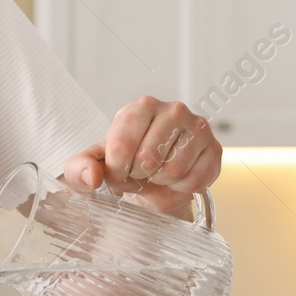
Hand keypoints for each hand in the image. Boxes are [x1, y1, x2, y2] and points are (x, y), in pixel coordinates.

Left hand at [61, 95, 220, 215]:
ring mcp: (198, 128)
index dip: (115, 170)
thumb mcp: (95, 164)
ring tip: (157, 174)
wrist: (156, 177)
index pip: (121, 145)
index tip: (117, 171)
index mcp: (141, 106)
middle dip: (138, 177)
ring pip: (172, 171)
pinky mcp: (215, 150)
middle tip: (139, 173)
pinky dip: (181, 188)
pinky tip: (177, 178)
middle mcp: (173, 110)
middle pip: (147, 159)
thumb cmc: (126, 162)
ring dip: (160, 182)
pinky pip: (194, 181)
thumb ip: (80, 168)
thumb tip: (91, 177)